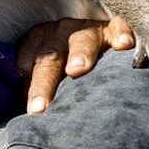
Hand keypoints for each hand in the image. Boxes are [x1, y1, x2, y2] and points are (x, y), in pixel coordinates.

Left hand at [16, 17, 133, 113]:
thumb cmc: (67, 71)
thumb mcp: (48, 76)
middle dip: (44, 83)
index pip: (27, 62)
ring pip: (82, 40)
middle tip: (39, 108)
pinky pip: (118, 27)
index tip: (29, 111)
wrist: (98, 49)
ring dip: (80, 53)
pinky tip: (123, 44)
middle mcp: (60, 32)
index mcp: (39, 42)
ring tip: (76, 69)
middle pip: (50, 57)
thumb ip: (34, 89)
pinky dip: (120, 34)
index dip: (25, 85)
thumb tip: (26, 120)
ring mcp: (89, 30)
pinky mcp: (114, 29)